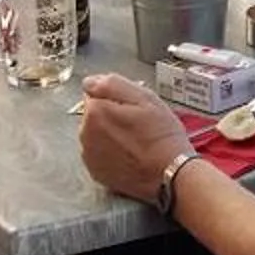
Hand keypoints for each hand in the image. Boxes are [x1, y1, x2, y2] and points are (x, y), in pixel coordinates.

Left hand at [78, 73, 190, 199]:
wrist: (169, 172)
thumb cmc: (161, 134)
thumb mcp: (145, 97)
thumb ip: (112, 84)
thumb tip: (89, 82)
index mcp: (95, 111)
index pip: (96, 92)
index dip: (117, 98)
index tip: (134, 107)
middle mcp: (85, 133)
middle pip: (95, 114)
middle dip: (111, 115)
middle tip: (137, 124)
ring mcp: (89, 155)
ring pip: (96, 134)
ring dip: (110, 133)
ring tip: (135, 141)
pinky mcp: (95, 172)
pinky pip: (99, 153)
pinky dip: (110, 152)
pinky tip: (129, 155)